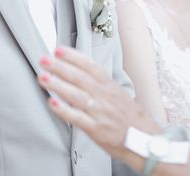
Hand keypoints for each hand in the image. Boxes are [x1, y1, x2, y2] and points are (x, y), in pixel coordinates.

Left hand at [38, 47, 159, 166]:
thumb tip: (82, 74)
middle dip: (61, 67)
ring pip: (77, 95)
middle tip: (44, 59)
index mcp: (110, 86)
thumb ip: (101, 85)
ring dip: (58, 84)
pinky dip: (64, 110)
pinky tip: (52, 103)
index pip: (90, 66)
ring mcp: (100, 112)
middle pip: (80, 77)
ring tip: (43, 77)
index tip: (59, 50)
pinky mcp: (96, 129)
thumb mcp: (119, 95)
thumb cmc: (130, 118)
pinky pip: (77, 118)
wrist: (145, 139)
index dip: (74, 57)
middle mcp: (104, 96)